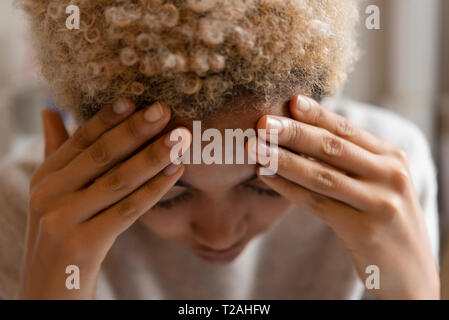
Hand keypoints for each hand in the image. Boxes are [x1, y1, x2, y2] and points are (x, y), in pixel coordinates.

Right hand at [21, 100, 190, 298]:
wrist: (52, 290)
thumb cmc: (62, 234)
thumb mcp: (54, 193)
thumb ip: (56, 151)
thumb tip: (51, 109)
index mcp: (45, 177)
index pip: (81, 139)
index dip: (109, 117)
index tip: (137, 99)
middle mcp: (49, 194)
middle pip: (101, 155)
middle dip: (136, 131)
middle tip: (165, 110)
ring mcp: (62, 219)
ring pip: (117, 181)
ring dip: (152, 157)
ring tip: (181, 138)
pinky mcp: (81, 244)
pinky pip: (127, 211)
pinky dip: (154, 189)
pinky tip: (176, 171)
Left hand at [248, 94, 439, 299]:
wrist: (411, 272)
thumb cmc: (385, 221)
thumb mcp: (379, 184)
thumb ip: (353, 161)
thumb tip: (303, 136)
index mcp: (392, 158)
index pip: (348, 130)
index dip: (317, 114)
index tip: (290, 100)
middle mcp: (390, 176)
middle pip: (333, 148)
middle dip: (294, 133)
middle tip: (262, 122)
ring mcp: (380, 203)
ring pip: (322, 175)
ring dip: (283, 159)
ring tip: (255, 148)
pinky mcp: (365, 230)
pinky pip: (318, 204)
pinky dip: (289, 188)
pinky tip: (267, 176)